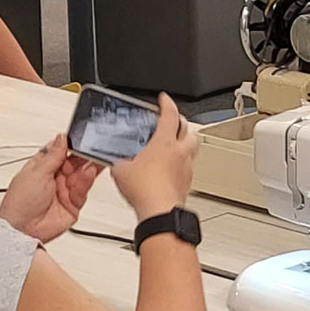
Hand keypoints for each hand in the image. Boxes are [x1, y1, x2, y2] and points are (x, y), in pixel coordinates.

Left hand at [0, 136, 100, 244]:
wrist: (22, 230)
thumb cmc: (19, 203)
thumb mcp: (37, 171)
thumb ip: (53, 155)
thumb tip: (61, 137)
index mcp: (42, 167)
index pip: (61, 151)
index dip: (71, 145)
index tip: (81, 139)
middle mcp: (54, 178)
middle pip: (74, 162)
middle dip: (83, 156)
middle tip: (92, 149)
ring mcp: (64, 191)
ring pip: (81, 176)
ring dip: (87, 168)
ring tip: (93, 161)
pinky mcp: (73, 205)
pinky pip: (84, 191)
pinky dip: (87, 182)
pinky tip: (89, 174)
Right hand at [110, 96, 198, 221]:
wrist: (159, 212)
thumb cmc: (145, 190)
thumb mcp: (121, 170)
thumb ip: (120, 161)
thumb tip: (117, 162)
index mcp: (165, 142)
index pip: (170, 115)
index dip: (167, 103)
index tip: (164, 99)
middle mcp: (180, 152)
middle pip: (188, 129)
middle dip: (181, 121)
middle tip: (172, 120)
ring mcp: (186, 167)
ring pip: (192, 148)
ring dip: (185, 142)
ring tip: (175, 143)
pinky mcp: (187, 183)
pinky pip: (188, 167)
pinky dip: (182, 163)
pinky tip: (172, 168)